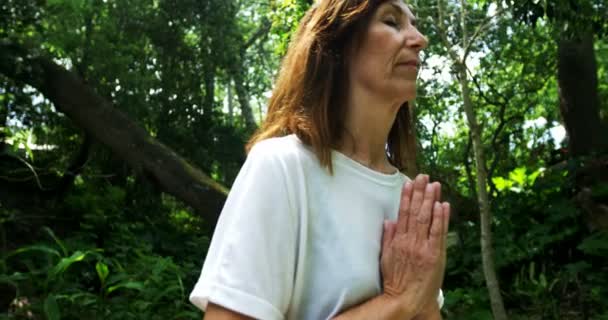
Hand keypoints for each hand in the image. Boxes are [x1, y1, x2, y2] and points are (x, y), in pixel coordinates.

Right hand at [380, 174, 449, 316]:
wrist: (406, 299)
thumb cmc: (395, 280)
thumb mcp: (385, 257)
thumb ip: (388, 238)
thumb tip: (389, 220)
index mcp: (398, 240)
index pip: (403, 213)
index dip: (407, 197)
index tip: (409, 182)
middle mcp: (410, 241)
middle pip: (416, 212)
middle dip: (420, 192)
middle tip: (423, 176)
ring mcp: (423, 247)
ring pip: (427, 219)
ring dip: (431, 200)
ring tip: (434, 184)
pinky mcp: (435, 255)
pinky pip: (439, 232)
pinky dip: (441, 218)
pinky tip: (443, 204)